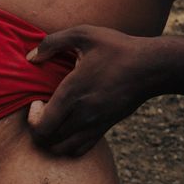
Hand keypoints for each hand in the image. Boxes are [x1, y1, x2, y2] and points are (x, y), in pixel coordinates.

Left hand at [27, 25, 155, 155]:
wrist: (151, 67)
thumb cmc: (117, 48)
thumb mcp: (83, 34)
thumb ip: (52, 42)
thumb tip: (31, 58)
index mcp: (72, 93)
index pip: (41, 126)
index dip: (32, 119)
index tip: (37, 102)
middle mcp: (82, 114)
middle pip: (48, 142)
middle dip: (38, 130)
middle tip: (43, 112)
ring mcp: (95, 124)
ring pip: (63, 149)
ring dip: (52, 140)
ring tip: (54, 122)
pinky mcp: (106, 127)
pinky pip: (80, 149)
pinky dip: (69, 144)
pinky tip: (71, 125)